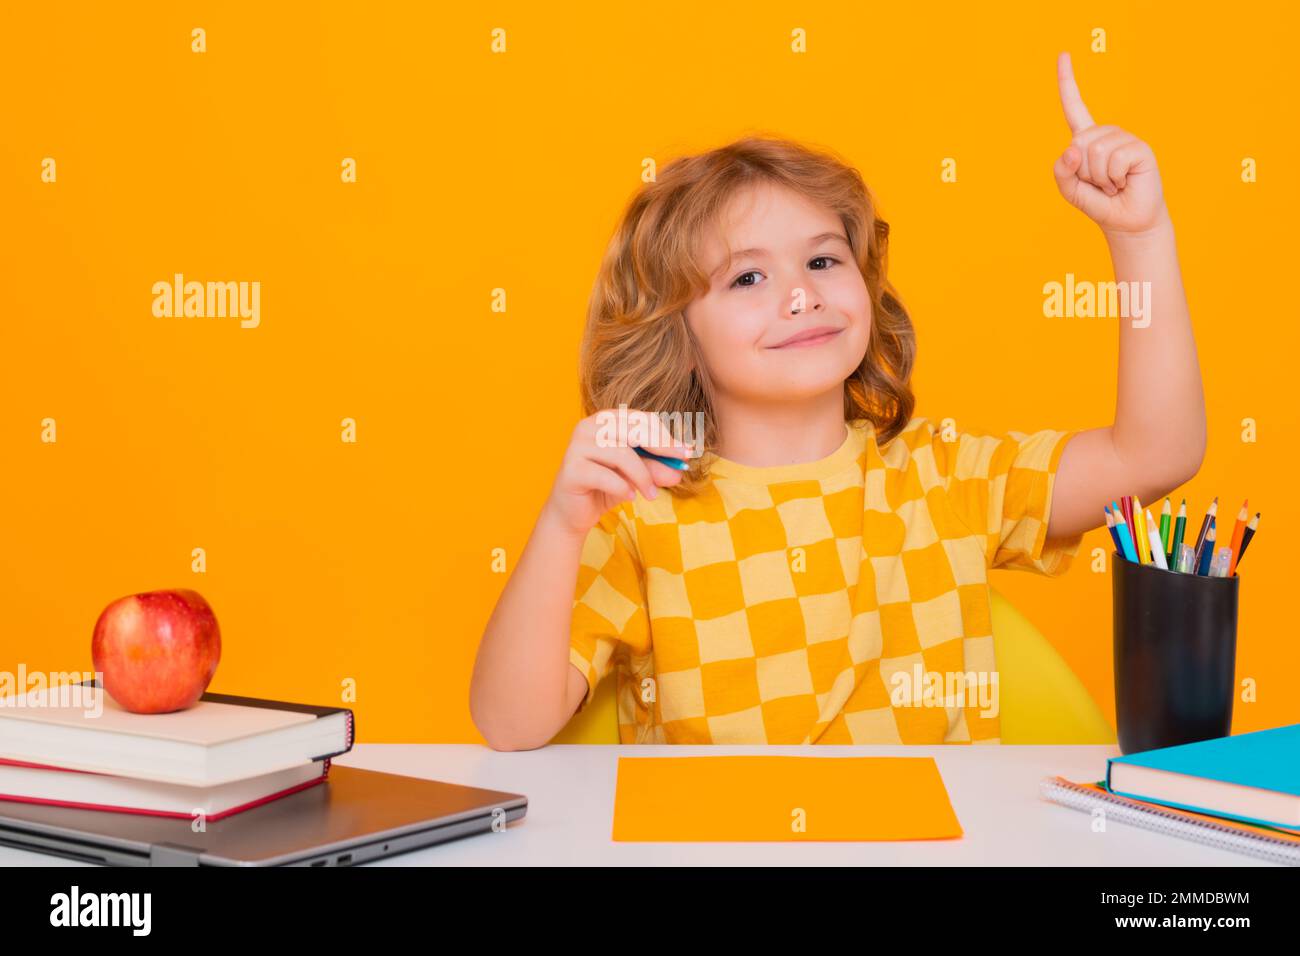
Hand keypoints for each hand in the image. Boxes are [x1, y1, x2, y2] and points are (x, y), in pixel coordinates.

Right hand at [542, 408, 692, 537]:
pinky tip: (630, 496)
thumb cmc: (606, 487)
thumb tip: (679, 469)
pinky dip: (623, 487)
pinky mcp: (571, 469)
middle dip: (661, 449)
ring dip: (643, 476)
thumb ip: (655, 469)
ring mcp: (577, 446)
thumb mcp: (637, 476)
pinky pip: (605, 476)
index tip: (686, 452)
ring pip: (621, 454)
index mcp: (605, 420)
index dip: (666, 435)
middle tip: (679, 469)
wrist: (573, 514)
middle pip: (632, 430)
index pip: (641, 419)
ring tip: (652, 494)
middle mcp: (588, 427)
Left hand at [1052, 51, 1166, 236]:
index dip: (1067, 82)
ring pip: (1096, 152)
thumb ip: (1062, 170)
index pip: (1074, 107)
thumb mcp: (1069, 189)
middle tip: (1099, 183)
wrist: (1127, 221)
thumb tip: (1074, 148)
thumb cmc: (1098, 203)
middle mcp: (1105, 134)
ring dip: (1099, 177)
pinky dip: (1113, 177)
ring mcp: (1124, 139)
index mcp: (1086, 140)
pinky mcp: (1140, 148)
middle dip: (1084, 171)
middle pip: (1079, 142)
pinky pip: (1115, 159)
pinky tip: (1123, 182)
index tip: (1063, 54)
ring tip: (1112, 184)